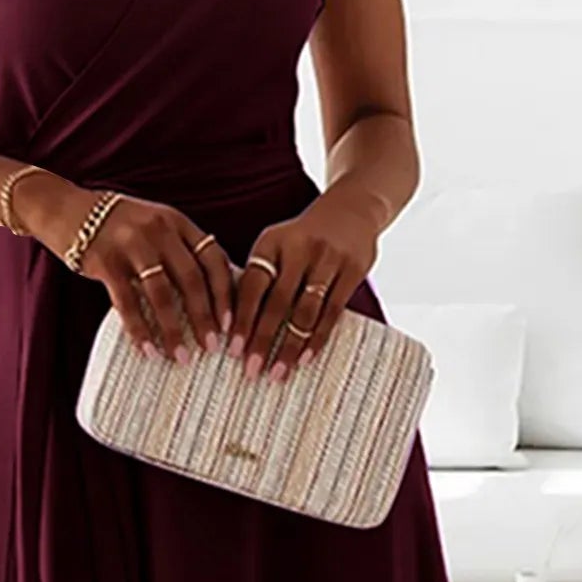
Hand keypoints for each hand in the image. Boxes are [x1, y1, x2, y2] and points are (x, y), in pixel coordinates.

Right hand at [17, 174, 235, 361]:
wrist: (65, 208)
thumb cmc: (116, 225)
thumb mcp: (154, 225)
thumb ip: (179, 250)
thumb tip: (210, 295)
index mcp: (177, 221)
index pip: (213, 258)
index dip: (225, 293)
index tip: (232, 323)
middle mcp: (159, 230)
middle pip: (192, 279)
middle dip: (205, 317)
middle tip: (212, 348)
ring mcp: (131, 245)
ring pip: (162, 294)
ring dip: (174, 329)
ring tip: (181, 356)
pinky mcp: (105, 261)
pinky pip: (127, 302)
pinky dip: (139, 330)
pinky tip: (147, 351)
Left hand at [229, 187, 380, 379]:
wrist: (351, 209)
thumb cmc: (302, 238)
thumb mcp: (276, 245)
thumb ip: (258, 277)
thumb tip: (228, 324)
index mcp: (272, 242)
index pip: (252, 285)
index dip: (242, 319)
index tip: (232, 349)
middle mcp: (299, 248)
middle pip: (277, 302)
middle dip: (263, 339)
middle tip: (251, 370)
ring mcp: (328, 259)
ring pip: (305, 311)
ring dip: (290, 346)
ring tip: (278, 372)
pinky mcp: (352, 270)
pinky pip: (333, 312)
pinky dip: (317, 338)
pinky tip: (305, 359)